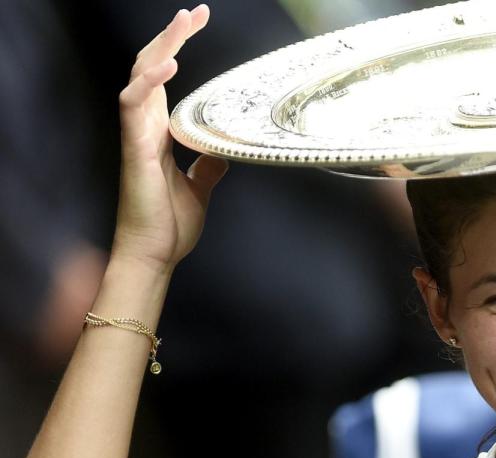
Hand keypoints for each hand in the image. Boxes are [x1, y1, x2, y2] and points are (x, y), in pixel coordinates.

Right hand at [112, 5, 227, 272]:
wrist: (154, 255)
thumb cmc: (169, 226)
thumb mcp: (200, 189)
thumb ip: (208, 167)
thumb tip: (221, 152)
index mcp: (158, 133)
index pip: (163, 79)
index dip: (175, 48)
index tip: (197, 24)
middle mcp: (145, 128)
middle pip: (151, 68)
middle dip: (172, 37)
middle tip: (196, 13)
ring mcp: (137, 136)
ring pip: (141, 78)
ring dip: (161, 47)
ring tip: (184, 23)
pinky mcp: (135, 150)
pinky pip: (134, 107)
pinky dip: (149, 83)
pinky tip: (167, 66)